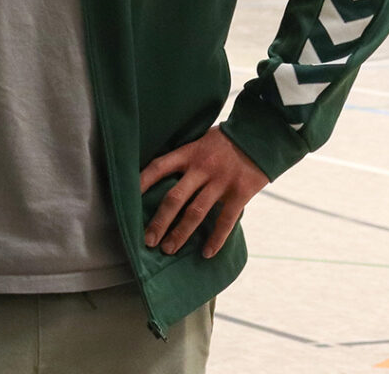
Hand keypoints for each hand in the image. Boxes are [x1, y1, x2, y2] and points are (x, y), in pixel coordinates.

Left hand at [139, 126, 268, 258]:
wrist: (261, 135)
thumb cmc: (226, 141)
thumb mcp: (201, 141)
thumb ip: (185, 158)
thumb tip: (163, 176)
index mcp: (189, 153)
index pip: (159, 167)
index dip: (142, 181)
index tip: (127, 198)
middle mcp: (202, 167)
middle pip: (174, 197)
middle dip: (159, 221)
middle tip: (148, 240)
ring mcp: (221, 181)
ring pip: (196, 212)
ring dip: (180, 233)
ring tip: (168, 249)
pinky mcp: (240, 192)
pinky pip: (225, 220)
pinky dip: (216, 239)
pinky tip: (206, 253)